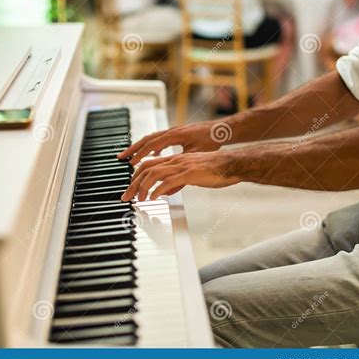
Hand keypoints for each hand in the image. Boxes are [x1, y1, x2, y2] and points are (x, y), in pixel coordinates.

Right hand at [117, 121, 225, 165]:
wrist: (221, 129)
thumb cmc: (211, 140)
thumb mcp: (196, 156)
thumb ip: (183, 171)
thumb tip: (170, 188)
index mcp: (174, 135)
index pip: (151, 144)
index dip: (139, 154)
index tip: (129, 163)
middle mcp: (171, 131)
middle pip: (146, 140)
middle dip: (132, 149)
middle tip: (120, 158)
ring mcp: (173, 131)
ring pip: (151, 139)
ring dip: (140, 147)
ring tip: (130, 157)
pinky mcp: (177, 134)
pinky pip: (159, 139)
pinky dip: (152, 147)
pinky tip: (152, 154)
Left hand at [121, 151, 239, 201]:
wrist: (231, 164)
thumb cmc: (215, 170)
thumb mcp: (191, 176)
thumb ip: (176, 182)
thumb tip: (164, 192)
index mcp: (175, 159)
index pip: (148, 165)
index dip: (136, 176)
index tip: (131, 189)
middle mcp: (175, 160)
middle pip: (146, 168)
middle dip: (133, 183)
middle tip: (126, 197)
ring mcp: (182, 166)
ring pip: (153, 174)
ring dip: (142, 188)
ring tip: (138, 200)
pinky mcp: (189, 173)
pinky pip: (168, 181)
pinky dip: (157, 190)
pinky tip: (153, 198)